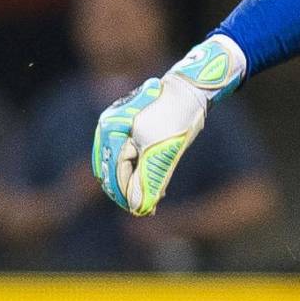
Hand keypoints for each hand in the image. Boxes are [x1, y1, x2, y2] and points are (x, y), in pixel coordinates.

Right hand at [92, 37, 246, 214]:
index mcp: (111, 128)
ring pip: (121, 163)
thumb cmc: (178, 114)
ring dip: (134, 183)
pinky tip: (155, 185)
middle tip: (146, 210)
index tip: (140, 211)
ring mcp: (118, 126)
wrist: (190, 89)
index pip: (114, 170)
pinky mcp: (131, 129)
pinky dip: (139, 171)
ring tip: (152, 202)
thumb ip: (150, 179)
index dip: (125, 193)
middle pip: (112, 168)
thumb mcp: (164, 150)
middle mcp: (109, 126)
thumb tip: (139, 208)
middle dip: (128, 191)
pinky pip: (129, 155)